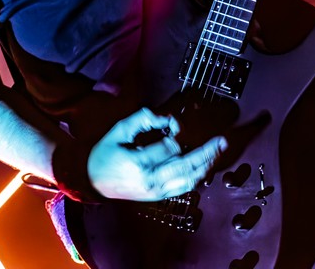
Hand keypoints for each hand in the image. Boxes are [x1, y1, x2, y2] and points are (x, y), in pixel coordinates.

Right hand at [87, 107, 226, 201]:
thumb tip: (167, 118)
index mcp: (139, 163)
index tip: (176, 123)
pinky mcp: (159, 197)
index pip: (169, 147)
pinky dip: (197, 177)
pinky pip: (183, 188)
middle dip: (206, 152)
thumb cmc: (106, 153)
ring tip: (217, 151)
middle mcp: (151, 180)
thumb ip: (142, 119)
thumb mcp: (119, 131)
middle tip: (221, 140)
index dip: (177, 132)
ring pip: (188, 180)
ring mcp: (156, 192)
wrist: (93, 182)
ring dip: (206, 165)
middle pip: (186, 167)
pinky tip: (205, 166)